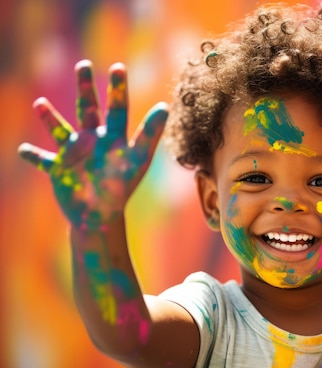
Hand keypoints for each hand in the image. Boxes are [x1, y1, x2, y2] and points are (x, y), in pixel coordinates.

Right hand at [17, 60, 167, 229]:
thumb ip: (149, 134)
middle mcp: (94, 140)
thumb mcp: (136, 158)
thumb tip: (165, 107)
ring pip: (60, 129)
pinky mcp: (59, 169)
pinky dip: (33, 155)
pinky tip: (22, 150)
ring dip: (49, 118)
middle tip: (83, 65)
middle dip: (85, 88)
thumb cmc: (122, 187)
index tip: (118, 67)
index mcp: (113, 137)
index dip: (118, 88)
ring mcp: (75, 154)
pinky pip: (43, 160)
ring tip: (39, 104)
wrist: (102, 216)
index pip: (117, 108)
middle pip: (87, 109)